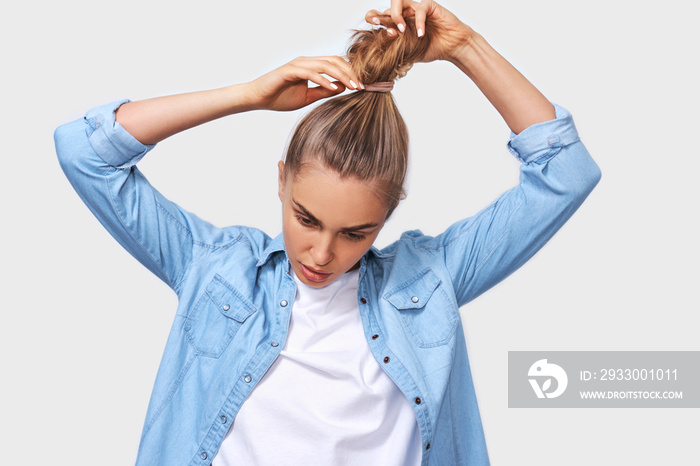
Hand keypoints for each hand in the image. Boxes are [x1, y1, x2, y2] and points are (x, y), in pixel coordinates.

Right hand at [247, 56, 363, 111]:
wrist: (258, 98)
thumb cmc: (280, 97)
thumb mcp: (308, 97)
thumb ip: (324, 91)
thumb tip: (343, 88)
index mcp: (311, 66)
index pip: (336, 64)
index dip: (351, 73)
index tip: (362, 86)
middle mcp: (306, 62)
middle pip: (335, 61)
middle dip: (351, 73)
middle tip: (362, 86)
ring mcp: (298, 64)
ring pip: (326, 64)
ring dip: (342, 75)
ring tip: (353, 87)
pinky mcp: (290, 70)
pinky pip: (311, 73)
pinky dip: (324, 80)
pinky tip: (334, 88)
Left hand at [365, 0, 473, 62]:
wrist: (452, 47)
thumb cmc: (432, 49)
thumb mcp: (410, 52)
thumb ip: (396, 48)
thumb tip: (379, 50)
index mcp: (399, 23)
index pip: (382, 16)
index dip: (374, 20)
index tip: (373, 29)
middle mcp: (406, 13)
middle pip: (387, 7)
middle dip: (380, 15)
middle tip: (377, 24)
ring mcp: (417, 8)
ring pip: (400, 0)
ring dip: (396, 15)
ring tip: (401, 30)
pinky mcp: (430, 6)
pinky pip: (420, 9)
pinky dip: (418, 22)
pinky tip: (421, 35)